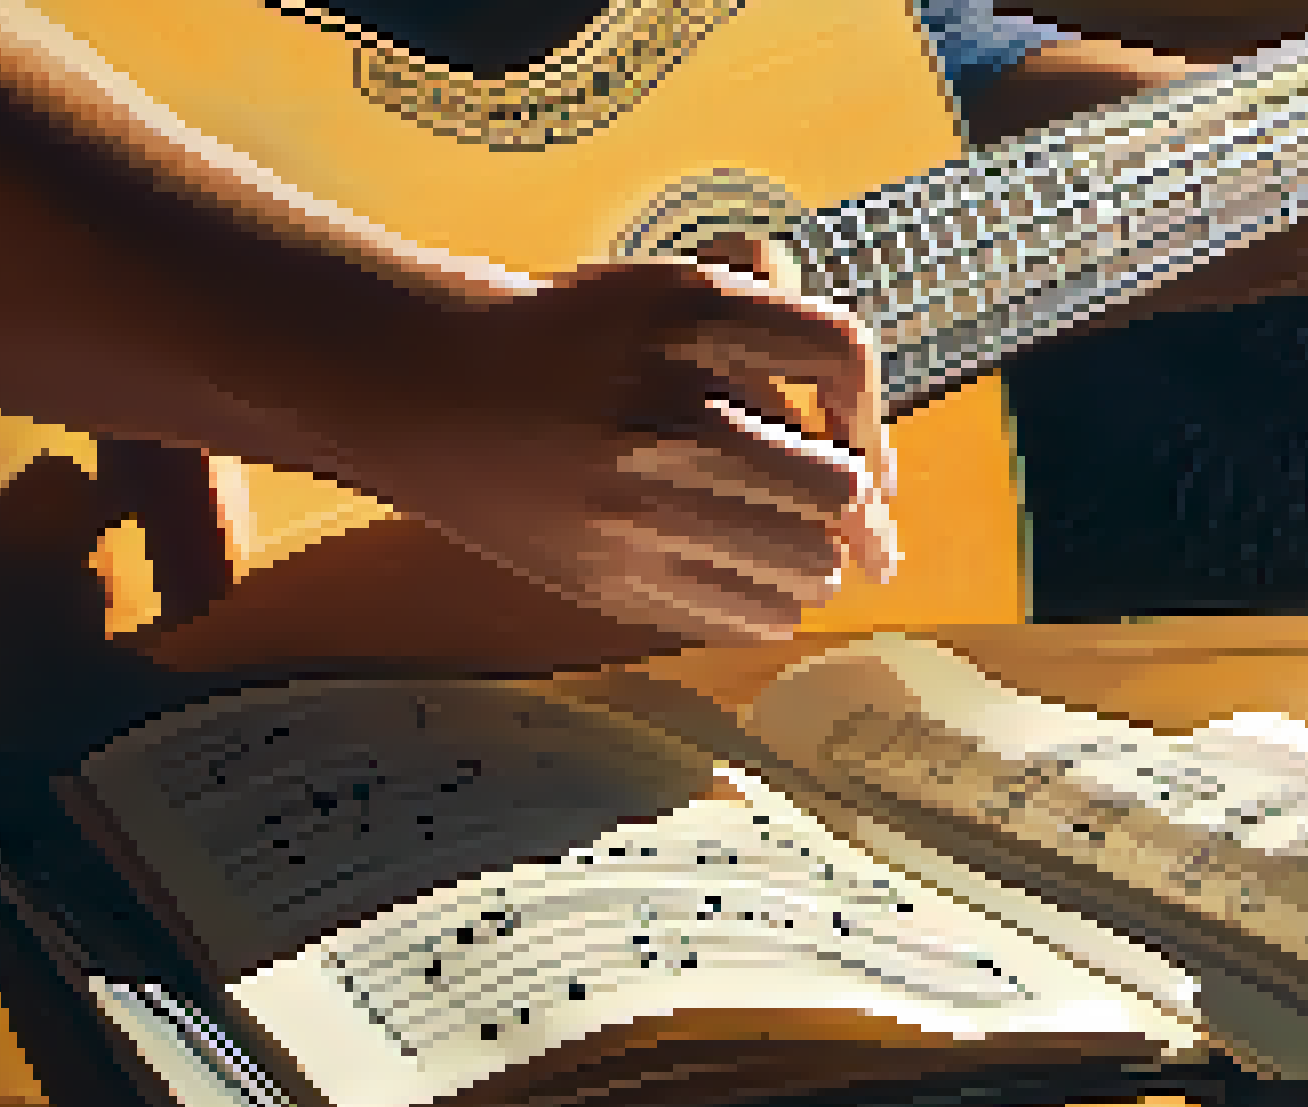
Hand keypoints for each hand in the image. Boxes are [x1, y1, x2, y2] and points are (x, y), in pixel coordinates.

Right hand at [328, 257, 896, 645]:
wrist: (435, 392)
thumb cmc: (573, 340)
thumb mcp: (672, 288)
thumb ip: (775, 317)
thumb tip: (863, 433)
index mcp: (690, 317)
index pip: (842, 356)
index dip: (872, 407)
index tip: (865, 443)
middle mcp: (669, 413)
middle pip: (835, 487)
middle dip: (855, 510)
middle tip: (854, 524)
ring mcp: (638, 507)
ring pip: (802, 566)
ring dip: (816, 561)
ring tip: (792, 549)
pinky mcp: (613, 577)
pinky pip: (744, 616)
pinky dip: (768, 604)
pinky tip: (748, 580)